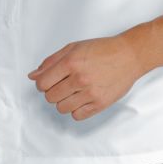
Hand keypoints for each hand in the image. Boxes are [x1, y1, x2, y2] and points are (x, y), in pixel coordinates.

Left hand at [27, 34, 143, 120]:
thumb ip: (51, 61)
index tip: (49, 81)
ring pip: (62, 108)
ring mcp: (90, 93)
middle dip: (53, 91)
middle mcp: (79, 79)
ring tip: (74, 91)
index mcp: (71, 62)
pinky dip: (76, 109)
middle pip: (50, 97)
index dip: (43, 83)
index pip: (42, 84)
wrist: (129, 55)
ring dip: (64, 101)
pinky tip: (82, 98)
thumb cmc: (102, 49)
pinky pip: (77, 116)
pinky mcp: (100, 104)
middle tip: (64, 83)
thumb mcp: (74, 47)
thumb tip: (33, 76)